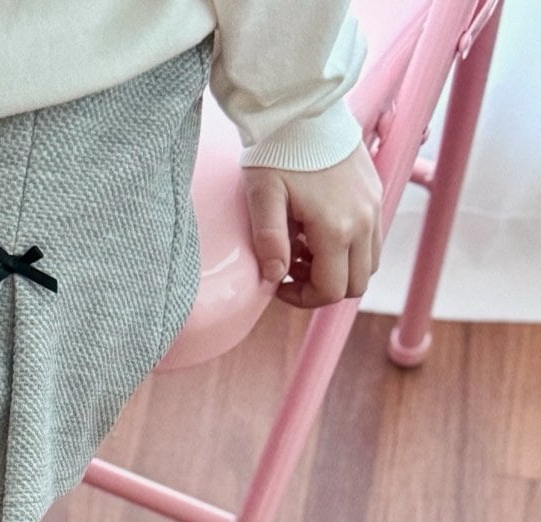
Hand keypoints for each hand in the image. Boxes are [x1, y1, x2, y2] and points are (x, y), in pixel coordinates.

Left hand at [242, 141, 383, 308]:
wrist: (305, 105)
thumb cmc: (279, 150)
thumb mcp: (263, 196)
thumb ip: (268, 240)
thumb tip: (274, 277)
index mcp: (337, 228)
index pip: (331, 290)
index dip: (304, 299)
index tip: (280, 284)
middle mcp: (364, 220)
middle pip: (355, 284)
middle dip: (324, 287)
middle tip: (293, 268)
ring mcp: (374, 205)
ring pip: (368, 264)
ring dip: (339, 269)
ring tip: (306, 250)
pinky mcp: (376, 192)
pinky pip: (372, 238)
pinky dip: (350, 247)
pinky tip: (320, 230)